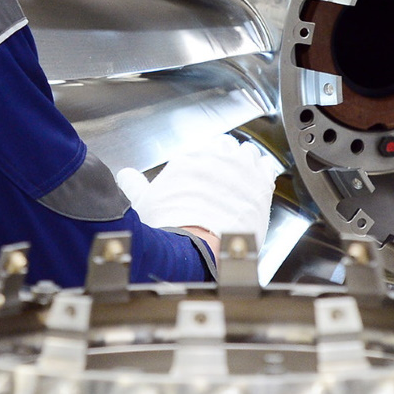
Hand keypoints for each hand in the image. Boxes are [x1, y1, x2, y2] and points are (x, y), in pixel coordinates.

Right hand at [114, 135, 280, 248]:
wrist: (197, 248)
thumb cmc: (170, 227)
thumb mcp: (144, 202)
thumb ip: (135, 185)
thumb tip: (125, 176)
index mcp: (190, 156)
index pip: (203, 146)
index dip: (205, 157)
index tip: (205, 166)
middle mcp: (218, 156)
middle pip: (227, 146)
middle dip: (226, 156)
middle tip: (223, 173)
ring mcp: (242, 169)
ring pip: (249, 153)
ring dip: (246, 162)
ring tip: (242, 176)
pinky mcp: (262, 185)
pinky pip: (268, 168)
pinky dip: (264, 173)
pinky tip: (260, 182)